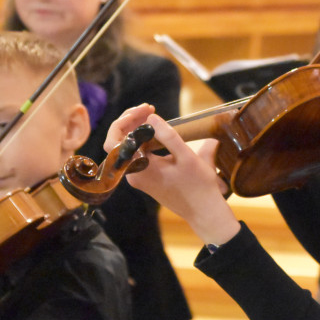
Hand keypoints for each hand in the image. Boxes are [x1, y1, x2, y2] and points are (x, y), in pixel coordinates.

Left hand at [105, 105, 239, 244]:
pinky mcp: (146, 178)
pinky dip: (142, 140)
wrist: (204, 212)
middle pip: (119, 142)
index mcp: (139, 170)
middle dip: (130, 121)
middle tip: (148, 107)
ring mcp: (139, 177)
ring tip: (150, 113)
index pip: (115, 141)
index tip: (146, 109)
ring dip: (136, 128)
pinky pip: (137, 154)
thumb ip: (168, 136)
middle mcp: (133, 174)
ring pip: (127, 147)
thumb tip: (151, 118)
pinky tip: (154, 130)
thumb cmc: (199, 186)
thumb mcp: (187, 157)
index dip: (125, 120)